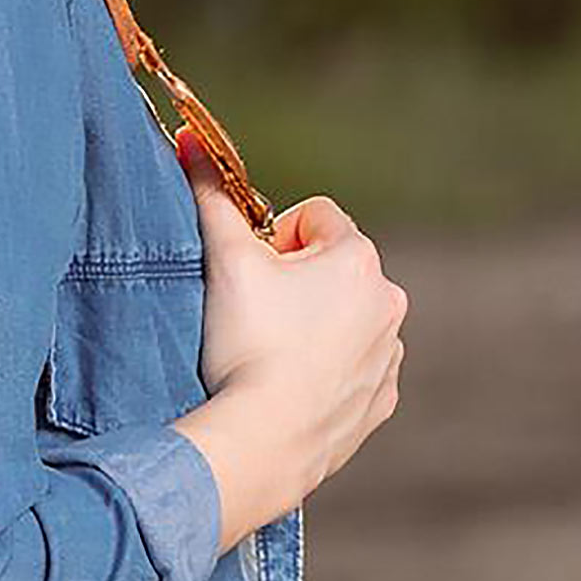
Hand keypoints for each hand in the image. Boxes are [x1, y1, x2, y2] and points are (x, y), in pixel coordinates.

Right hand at [170, 135, 407, 539]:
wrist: (262, 441)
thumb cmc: (245, 343)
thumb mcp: (224, 258)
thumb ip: (209, 193)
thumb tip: (190, 139)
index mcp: (359, 259)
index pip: (313, 216)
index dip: (274, 239)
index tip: (252, 273)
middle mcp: (389, 302)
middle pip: (331, 269)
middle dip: (295, 283)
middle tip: (254, 314)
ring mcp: (390, 356)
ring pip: (344, 319)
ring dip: (312, 326)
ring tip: (269, 355)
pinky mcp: (380, 402)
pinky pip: (353, 369)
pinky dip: (325, 371)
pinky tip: (289, 387)